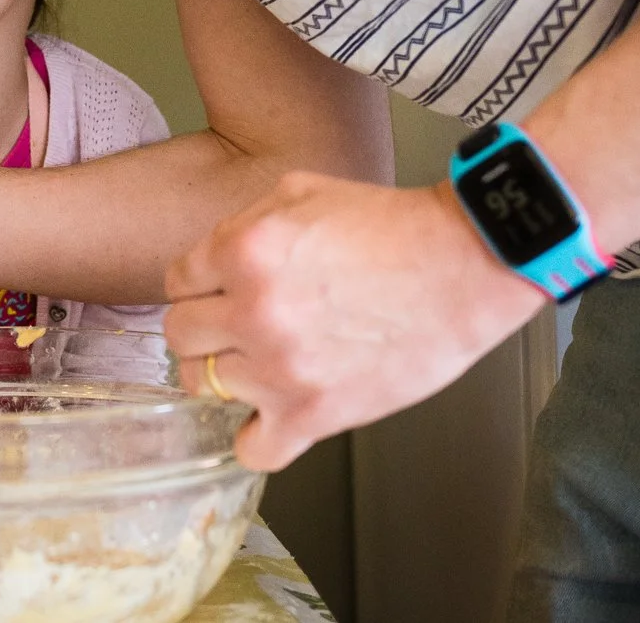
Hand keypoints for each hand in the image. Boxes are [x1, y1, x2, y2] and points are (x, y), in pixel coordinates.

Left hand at [164, 172, 544, 470]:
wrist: (463, 265)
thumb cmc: (391, 226)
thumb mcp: (299, 191)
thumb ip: (242, 224)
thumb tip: (212, 262)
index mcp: (242, 250)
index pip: (175, 282)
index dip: (201, 286)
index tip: (222, 293)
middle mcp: (252, 310)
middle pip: (181, 336)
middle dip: (204, 329)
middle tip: (235, 328)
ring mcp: (280, 367)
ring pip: (204, 388)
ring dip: (228, 376)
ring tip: (261, 365)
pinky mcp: (315, 413)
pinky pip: (252, 448)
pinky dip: (256, 437)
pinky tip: (272, 417)